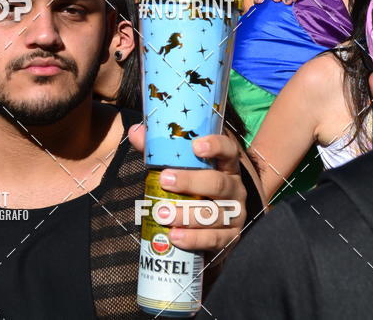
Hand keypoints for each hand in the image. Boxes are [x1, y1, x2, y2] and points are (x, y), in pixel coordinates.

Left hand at [129, 124, 245, 252]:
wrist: (214, 224)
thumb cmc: (194, 187)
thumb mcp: (182, 167)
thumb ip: (160, 150)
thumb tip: (136, 132)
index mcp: (226, 165)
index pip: (228, 149)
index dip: (215, 146)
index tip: (195, 145)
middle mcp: (235, 188)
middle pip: (218, 183)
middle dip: (190, 182)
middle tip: (164, 180)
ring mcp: (236, 214)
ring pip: (214, 213)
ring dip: (187, 214)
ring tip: (162, 214)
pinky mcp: (232, 238)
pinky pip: (215, 239)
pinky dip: (194, 239)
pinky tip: (175, 236)